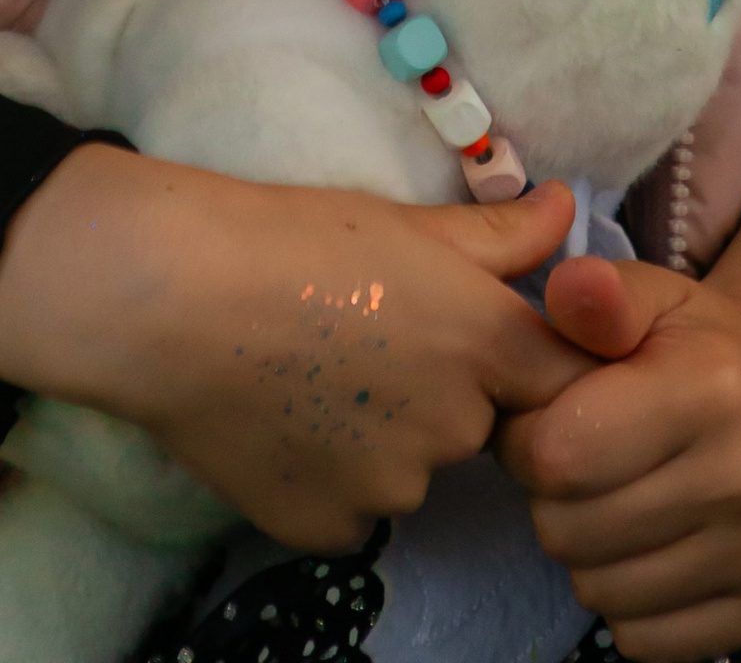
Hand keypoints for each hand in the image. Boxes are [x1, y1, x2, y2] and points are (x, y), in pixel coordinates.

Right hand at [0, 147, 593, 550]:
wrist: (171, 297)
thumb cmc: (290, 238)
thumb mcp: (405, 221)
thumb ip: (500, 234)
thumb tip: (569, 212)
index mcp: (487, 346)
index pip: (558, 379)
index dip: (515, 356)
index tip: (463, 331)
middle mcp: (456, 431)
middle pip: (475, 424)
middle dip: (440, 391)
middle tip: (367, 336)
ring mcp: (392, 490)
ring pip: (411, 467)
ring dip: (383, 436)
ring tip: (313, 371)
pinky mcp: (328, 529)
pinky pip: (352, 507)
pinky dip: (329, 474)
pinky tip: (283, 418)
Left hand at [499, 257, 740, 662]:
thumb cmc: (697, 348)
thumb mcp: (650, 296)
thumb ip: (597, 293)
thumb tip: (569, 289)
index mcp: (714, 387)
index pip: (556, 453)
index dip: (524, 440)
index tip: (544, 419)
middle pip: (569, 531)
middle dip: (553, 498)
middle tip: (582, 464)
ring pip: (600, 593)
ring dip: (587, 553)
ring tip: (616, 499)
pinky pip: (646, 643)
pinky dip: (630, 603)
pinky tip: (651, 546)